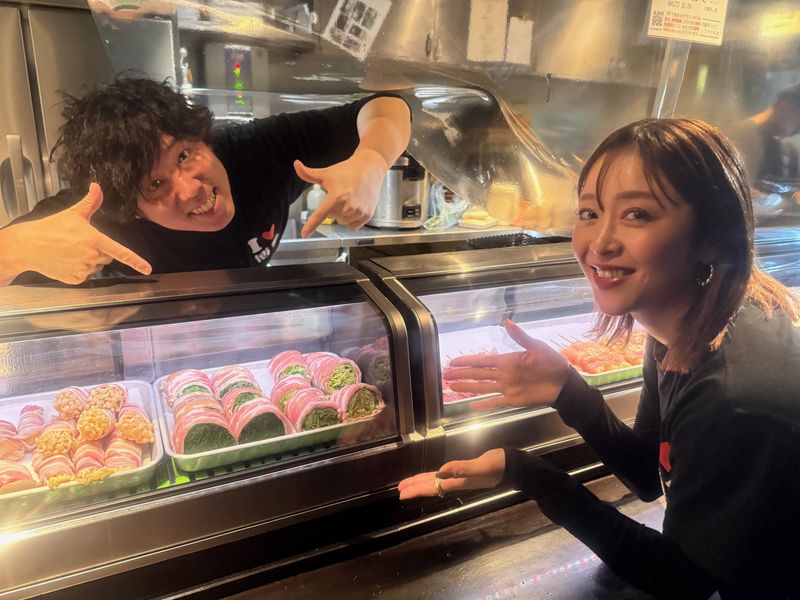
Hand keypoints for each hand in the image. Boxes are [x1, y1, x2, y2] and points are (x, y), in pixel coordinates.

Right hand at [6, 183, 150, 284]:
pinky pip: (86, 276)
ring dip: (90, 261)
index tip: (148, 269)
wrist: (28, 246)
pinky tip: (68, 260)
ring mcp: (83, 270)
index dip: (136, 261)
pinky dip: (80, 270)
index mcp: (95, 241)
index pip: (120, 252)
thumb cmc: (51, 228)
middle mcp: (91, 257)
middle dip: (100, 251)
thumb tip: (97, 186)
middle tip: (81, 242)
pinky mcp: (75, 280)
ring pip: (97, 267)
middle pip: (108, 257)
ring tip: (71, 251)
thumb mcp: (73, 213)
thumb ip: (90, 202)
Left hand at [296, 148, 387, 236]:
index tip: (305, 234)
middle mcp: (347, 206)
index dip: (311, 225)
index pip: (320, 215)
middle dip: (332, 208)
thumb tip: (296, 164)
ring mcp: (358, 212)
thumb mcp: (327, 173)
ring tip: (349, 200)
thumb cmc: (347, 170)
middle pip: (332, 217)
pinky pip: (353, 226)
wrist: (370, 168)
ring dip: (342, 215)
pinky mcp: (367, 215)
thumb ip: (309, 173)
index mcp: (335, 196)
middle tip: (340, 195)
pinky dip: (351, 220)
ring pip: (342, 222)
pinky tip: (355, 208)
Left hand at [398, 449, 504, 499]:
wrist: (515, 467)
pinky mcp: (467, 472)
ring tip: (411, 485)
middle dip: (416, 487)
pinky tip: (434, 477)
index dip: (416, 489)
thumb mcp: (481, 466)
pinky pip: (446, 477)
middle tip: (400, 490)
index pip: (432, 487)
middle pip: (432, 486)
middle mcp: (458, 482)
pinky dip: (435, 478)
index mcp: (458, 482)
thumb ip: (462, 469)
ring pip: (438, 482)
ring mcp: (463, 478)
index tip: (401, 492)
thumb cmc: (499, 466)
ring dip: (423, 483)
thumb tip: (440, 471)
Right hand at [444, 320, 569, 410]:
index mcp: (507, 360)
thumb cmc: (552, 362)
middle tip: (445, 375)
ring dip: (467, 387)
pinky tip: (471, 406)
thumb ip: (520, 337)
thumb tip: (506, 322)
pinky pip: (495, 402)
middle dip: (461, 374)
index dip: (467, 361)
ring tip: (452, 388)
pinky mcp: (513, 400)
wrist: (564, 383)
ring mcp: (507, 387)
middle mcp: (503, 374)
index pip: (482, 360)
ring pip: (482, 387)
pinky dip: (483, 404)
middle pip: (477, 374)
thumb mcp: (537, 347)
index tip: (453, 361)